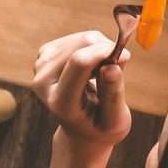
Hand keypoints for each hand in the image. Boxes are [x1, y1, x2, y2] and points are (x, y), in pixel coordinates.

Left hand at [32, 29, 132, 161]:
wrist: (81, 129)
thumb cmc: (101, 127)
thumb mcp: (115, 122)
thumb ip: (113, 96)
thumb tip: (111, 66)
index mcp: (61, 102)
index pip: (79, 63)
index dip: (104, 52)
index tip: (125, 56)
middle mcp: (43, 81)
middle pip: (81, 47)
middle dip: (106, 50)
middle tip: (119, 68)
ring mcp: (41, 65)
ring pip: (81, 38)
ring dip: (101, 49)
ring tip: (105, 73)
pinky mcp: (45, 54)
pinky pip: (78, 37)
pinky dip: (93, 47)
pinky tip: (94, 67)